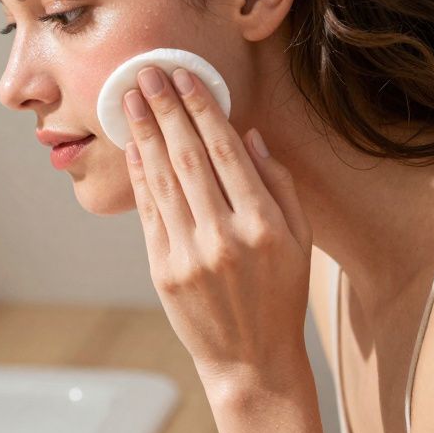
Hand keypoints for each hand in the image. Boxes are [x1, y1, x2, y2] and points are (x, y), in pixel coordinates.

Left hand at [122, 66, 311, 397]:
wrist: (251, 359)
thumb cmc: (280, 294)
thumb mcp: (300, 240)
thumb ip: (277, 184)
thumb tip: (246, 134)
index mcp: (265, 225)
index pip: (226, 152)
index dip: (201, 110)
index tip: (184, 77)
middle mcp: (225, 237)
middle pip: (188, 158)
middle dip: (165, 110)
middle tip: (147, 73)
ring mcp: (189, 255)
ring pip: (162, 181)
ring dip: (145, 135)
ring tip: (133, 100)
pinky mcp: (162, 270)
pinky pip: (148, 212)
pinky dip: (139, 176)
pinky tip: (133, 147)